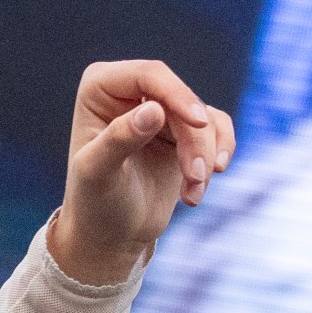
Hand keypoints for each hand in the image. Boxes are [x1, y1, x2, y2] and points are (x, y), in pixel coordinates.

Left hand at [48, 59, 234, 283]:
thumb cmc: (95, 204)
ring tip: (193, 195)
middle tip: (197, 179)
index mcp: (100, 87)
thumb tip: (154, 109)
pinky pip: (216, 129)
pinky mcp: (182, 131)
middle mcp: (129, 91)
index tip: (200, 124)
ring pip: (204, 117)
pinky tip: (200, 190)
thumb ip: (120, 139)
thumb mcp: (99, 174)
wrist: (110, 237)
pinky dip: (217, 157)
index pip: (149, 75)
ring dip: (207, 156)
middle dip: (196, 140)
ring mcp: (159, 109)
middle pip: (182, 99)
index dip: (178, 95)